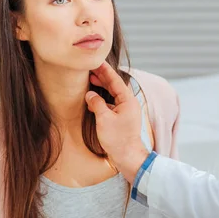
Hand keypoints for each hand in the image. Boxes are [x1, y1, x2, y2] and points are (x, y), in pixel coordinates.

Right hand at [85, 63, 149, 182]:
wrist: (128, 156)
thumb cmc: (118, 139)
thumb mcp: (104, 119)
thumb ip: (96, 103)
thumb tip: (90, 95)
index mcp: (127, 100)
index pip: (115, 80)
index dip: (105, 70)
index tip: (96, 61)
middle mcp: (128, 103)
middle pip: (114, 85)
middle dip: (102, 76)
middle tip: (90, 68)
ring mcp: (126, 111)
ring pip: (113, 94)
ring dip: (102, 87)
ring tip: (90, 79)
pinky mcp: (122, 119)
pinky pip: (111, 103)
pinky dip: (102, 99)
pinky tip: (93, 99)